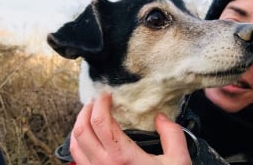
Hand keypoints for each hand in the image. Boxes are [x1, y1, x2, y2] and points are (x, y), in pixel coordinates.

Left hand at [70, 92, 191, 164]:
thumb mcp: (178, 161)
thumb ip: (172, 134)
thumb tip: (160, 118)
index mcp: (122, 157)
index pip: (101, 122)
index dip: (101, 103)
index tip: (107, 95)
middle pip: (81, 130)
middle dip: (86, 111)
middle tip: (96, 102)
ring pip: (74, 145)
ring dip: (79, 125)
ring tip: (89, 116)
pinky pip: (77, 159)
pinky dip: (78, 143)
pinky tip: (88, 138)